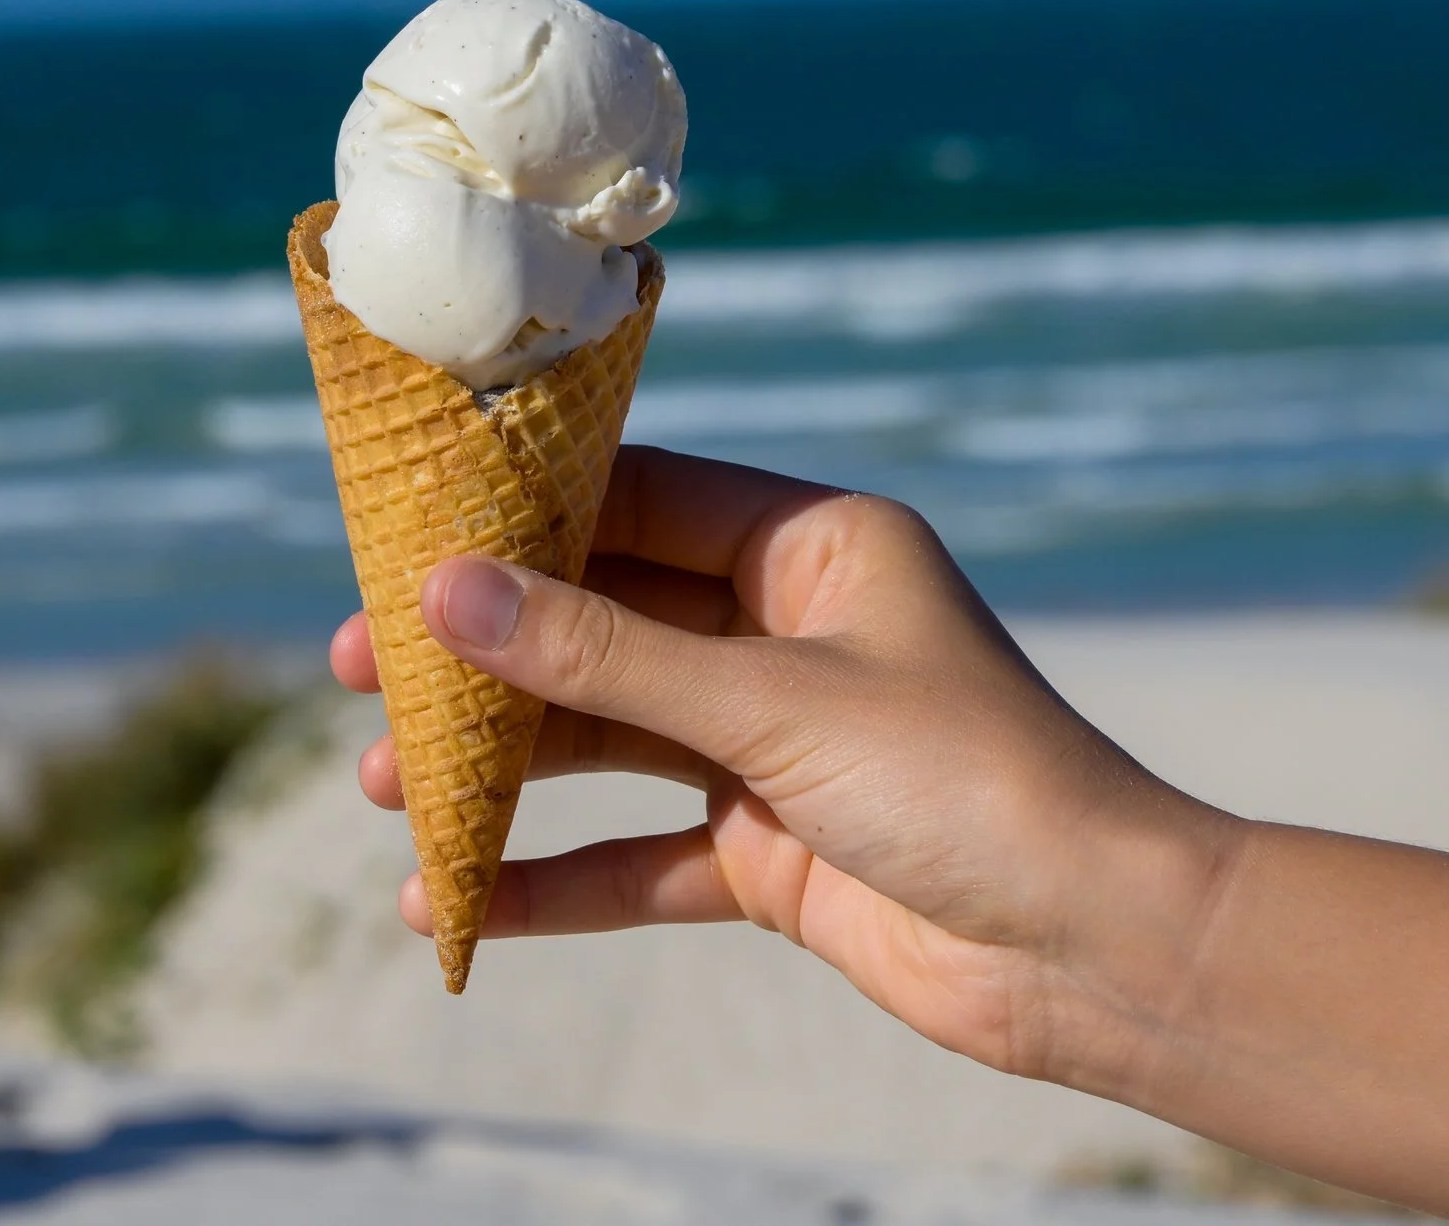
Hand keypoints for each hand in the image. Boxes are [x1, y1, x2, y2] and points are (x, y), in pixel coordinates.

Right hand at [328, 446, 1233, 1083]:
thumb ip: (606, 658)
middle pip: (608, 623)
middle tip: (358, 666)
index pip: (641, 501)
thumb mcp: (772, 705)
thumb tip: (447, 592)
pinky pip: (640, 854)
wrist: (1091, 948)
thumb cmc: (967, 782)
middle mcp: (794, 630)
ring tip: (384, 790)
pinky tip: (461, 902)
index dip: (519, 520)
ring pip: (612, 739)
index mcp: (817, 547)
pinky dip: (558, 877)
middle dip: (489, 651)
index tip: (404, 538)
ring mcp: (780, 743)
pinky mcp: (774, 849)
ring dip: (505, 766)